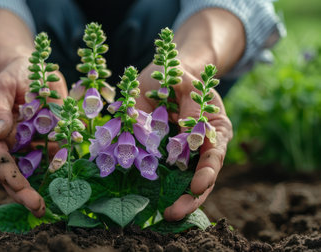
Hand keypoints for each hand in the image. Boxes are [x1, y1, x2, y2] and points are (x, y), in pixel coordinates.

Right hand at [0, 54, 67, 216]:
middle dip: (23, 193)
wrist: (28, 73)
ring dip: (39, 189)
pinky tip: (65, 181)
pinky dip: (56, 171)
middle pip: (10, 175)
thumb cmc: (11, 78)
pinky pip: (48, 162)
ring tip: (51, 206)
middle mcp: (2, 147)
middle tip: (39, 208)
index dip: (9, 175)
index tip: (23, 189)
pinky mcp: (40, 146)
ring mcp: (22, 148)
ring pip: (29, 174)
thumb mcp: (1, 87)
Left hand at [136, 62, 232, 220]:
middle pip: (205, 176)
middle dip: (193, 197)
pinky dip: (164, 190)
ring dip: (180, 199)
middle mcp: (203, 144)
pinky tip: (156, 204)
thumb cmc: (175, 74)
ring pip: (188, 182)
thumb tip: (189, 133)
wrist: (163, 74)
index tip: (198, 185)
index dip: (208, 170)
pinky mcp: (167, 156)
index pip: (215, 153)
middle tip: (175, 212)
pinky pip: (168, 175)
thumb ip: (189, 102)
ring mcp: (185, 152)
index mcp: (215, 126)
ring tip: (167, 215)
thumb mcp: (182, 80)